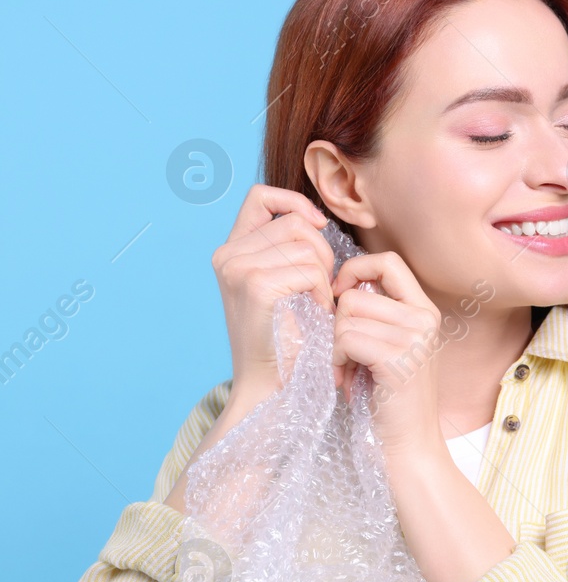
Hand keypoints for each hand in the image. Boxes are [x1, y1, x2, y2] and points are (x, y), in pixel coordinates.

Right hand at [212, 184, 334, 403]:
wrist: (273, 385)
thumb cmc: (287, 338)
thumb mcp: (284, 283)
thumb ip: (287, 249)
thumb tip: (316, 218)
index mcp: (232, 250)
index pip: (261, 196)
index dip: (294, 202)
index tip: (319, 225)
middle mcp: (228, 255)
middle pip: (295, 222)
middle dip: (322, 251)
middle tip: (321, 289)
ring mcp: (238, 269)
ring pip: (307, 246)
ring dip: (325, 277)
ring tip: (317, 305)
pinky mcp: (256, 287)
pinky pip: (311, 271)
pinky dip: (323, 293)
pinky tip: (316, 315)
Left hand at [329, 250, 444, 461]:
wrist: (409, 446)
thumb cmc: (390, 399)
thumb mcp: (390, 347)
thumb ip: (377, 315)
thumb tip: (340, 287)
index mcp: (425, 310)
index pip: (387, 261)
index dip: (354, 271)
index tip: (339, 297)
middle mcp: (425, 318)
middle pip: (355, 295)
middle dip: (337, 325)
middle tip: (346, 356)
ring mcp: (415, 338)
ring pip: (346, 318)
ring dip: (335, 347)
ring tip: (348, 371)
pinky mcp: (398, 359)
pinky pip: (346, 339)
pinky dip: (336, 360)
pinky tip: (346, 380)